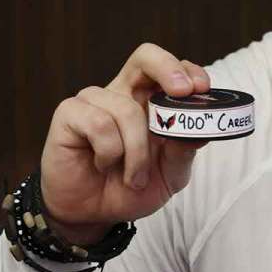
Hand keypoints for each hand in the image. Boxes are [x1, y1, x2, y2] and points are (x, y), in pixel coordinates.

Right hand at [39, 43, 209, 243]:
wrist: (94, 215)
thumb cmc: (132, 187)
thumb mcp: (170, 174)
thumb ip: (184, 151)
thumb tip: (202, 130)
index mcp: (152, 101)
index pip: (173, 69)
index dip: (188, 71)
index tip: (201, 88)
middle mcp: (124, 93)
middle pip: (145, 57)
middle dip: (168, 68)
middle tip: (183, 91)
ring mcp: (95, 101)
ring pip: (127, 109)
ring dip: (137, 151)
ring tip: (135, 177)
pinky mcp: (69, 113)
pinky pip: (98, 123)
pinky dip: (109, 152)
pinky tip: (102, 165)